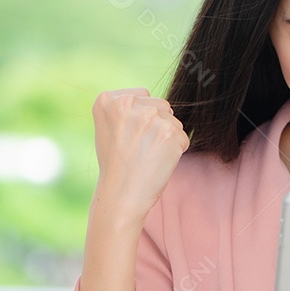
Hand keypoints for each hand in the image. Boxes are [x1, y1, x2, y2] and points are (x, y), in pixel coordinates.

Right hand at [91, 88, 189, 220]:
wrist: (121, 195)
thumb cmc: (115, 164)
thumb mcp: (107, 128)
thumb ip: (125, 108)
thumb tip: (151, 99)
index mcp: (108, 99)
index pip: (142, 95)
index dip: (139, 119)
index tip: (127, 137)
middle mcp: (128, 103)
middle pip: (160, 105)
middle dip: (155, 125)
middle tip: (139, 149)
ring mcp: (150, 117)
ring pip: (173, 121)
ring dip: (166, 137)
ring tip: (147, 156)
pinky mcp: (169, 132)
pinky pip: (182, 137)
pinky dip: (175, 150)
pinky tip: (158, 162)